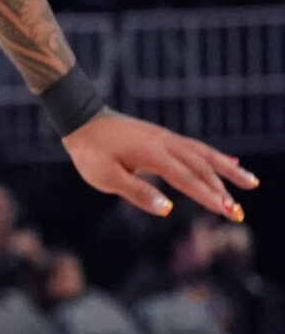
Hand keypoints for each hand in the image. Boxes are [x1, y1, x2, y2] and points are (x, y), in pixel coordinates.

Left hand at [64, 112, 255, 220]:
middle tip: (237, 213)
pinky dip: (215, 157)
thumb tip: (168, 209)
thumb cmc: (90, 152)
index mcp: (153, 155)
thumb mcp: (106, 178)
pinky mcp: (164, 137)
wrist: (81, 119)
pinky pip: (197, 147)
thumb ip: (137, 193)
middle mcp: (166, 144)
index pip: (187, 179)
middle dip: (222, 191)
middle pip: (202, 168)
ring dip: (229, 170)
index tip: (226, 211)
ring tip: (251, 183)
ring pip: (205, 154)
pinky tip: (230, 162)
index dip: (208, 196)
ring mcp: (167, 138)